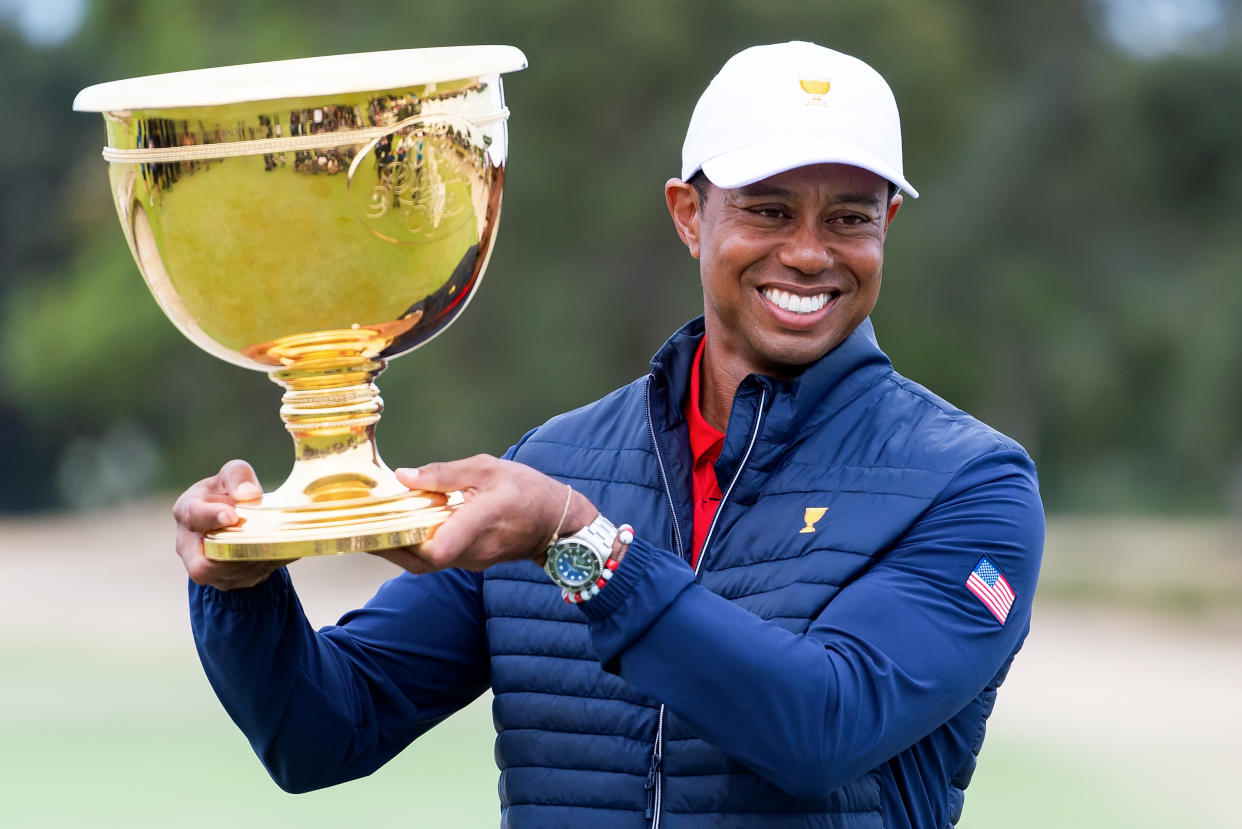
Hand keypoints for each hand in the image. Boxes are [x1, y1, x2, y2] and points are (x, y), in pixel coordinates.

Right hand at [172, 459, 293, 589]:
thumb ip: (238, 477)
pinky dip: (268, 565)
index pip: (194, 516)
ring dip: (254, 560)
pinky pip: (247, 578)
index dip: (212, 517)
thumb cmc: (227, 494)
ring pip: (227, 575)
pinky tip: (285, 551)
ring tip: (276, 543)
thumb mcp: (231, 475)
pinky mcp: (226, 581)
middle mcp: (188, 545)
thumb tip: (249, 495)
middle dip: (232, 554)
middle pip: (203, 563)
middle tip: (260, 540)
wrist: (232, 521)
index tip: (232, 516)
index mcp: (187, 511)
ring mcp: (206, 568)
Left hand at [391, 454, 596, 572]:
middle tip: (363, 526)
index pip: (437, 549)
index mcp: (481, 519)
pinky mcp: (470, 563)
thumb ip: (443, 474)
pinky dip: (419, 545)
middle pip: (421, 560)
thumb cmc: (525, 490)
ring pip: (427, 562)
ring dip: (402, 546)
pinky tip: (406, 527)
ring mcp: (473, 561)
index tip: (378, 527)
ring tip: (379, 523)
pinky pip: (438, 559)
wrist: (555, 521)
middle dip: (390, 546)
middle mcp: (475, 548)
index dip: (403, 544)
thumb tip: (404, 476)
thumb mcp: (486, 469)